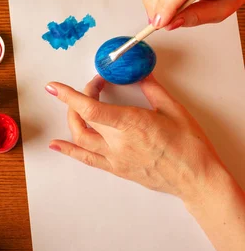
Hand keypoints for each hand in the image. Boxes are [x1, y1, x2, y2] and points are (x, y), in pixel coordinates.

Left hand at [45, 75, 225, 202]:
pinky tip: (56, 145)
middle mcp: (118, 142)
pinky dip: (68, 150)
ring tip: (75, 106)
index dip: (69, 96)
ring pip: (79, 138)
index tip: (54, 87)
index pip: (90, 108)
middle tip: (94, 86)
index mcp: (131, 123)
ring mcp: (114, 157)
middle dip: (80, 97)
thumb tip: (140, 72)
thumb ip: (152, 88)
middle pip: (83, 118)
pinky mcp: (116, 168)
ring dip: (72, 118)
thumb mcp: (173, 109)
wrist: (196, 178)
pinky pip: (86, 159)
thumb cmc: (190, 145)